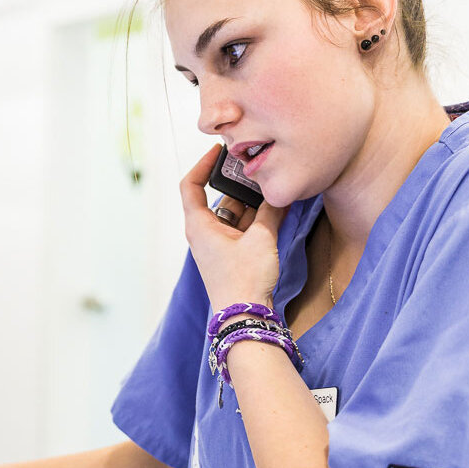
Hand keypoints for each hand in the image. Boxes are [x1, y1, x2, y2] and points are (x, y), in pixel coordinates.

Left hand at [180, 144, 287, 315]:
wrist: (246, 317)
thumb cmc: (244, 279)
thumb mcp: (261, 238)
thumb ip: (270, 211)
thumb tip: (279, 191)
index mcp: (198, 224)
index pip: (190, 185)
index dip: (202, 164)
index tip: (219, 150)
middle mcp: (204, 232)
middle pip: (219, 197)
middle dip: (241, 185)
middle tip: (260, 170)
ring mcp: (217, 245)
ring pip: (234, 213)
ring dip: (253, 203)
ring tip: (274, 189)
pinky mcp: (231, 256)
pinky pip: (242, 229)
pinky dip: (256, 219)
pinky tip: (276, 211)